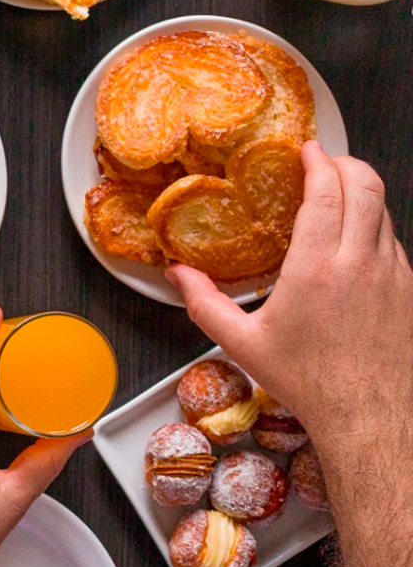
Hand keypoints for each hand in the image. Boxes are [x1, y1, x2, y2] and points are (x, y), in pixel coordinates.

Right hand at [167, 142, 412, 452]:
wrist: (370, 414)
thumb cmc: (311, 382)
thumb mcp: (243, 343)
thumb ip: (204, 303)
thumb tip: (177, 276)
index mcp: (317, 269)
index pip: (326, 193)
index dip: (317, 162)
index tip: (306, 151)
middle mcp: (360, 263)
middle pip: (366, 186)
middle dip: (346, 163)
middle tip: (325, 160)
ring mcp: (392, 275)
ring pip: (384, 210)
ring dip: (363, 192)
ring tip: (340, 193)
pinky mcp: (409, 290)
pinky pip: (393, 241)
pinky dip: (375, 225)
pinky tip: (356, 238)